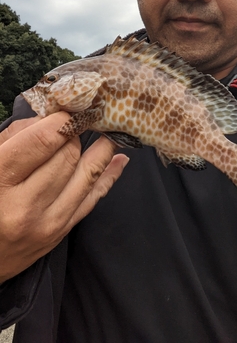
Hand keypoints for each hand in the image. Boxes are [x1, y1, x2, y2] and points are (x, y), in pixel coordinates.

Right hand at [0, 112, 127, 281]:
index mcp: (0, 180)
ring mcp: (47, 223)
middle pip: (69, 155)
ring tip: (109, 130)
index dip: (63, 119)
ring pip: (87, 174)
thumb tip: (52, 118)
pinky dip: (109, 175)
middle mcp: (25, 205)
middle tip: (79, 121)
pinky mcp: (61, 233)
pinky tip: (119, 158)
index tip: (69, 109)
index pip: (46, 140)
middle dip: (76, 133)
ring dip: (101, 148)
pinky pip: (94, 199)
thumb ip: (15, 135)